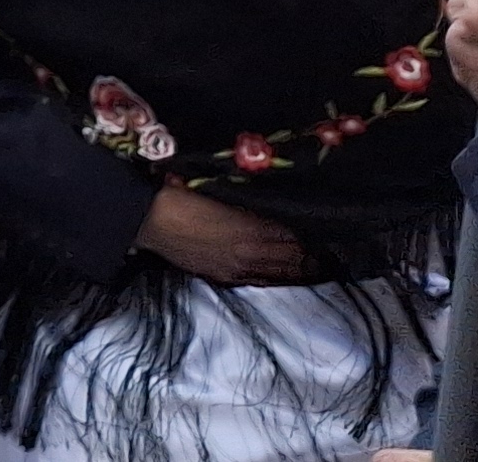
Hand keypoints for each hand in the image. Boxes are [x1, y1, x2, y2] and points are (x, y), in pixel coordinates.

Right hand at [137, 186, 312, 285]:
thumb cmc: (182, 196)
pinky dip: (274, 279)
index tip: (325, 235)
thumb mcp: (220, 195)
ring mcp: (235, 269)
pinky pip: (257, 281)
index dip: (309, 238)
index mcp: (249, 229)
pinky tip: (280, 277)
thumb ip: (249, 207)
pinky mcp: (221, 276)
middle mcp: (248, 254)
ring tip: (314, 269)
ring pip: (276, 274)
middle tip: (328, 256)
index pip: (290, 238)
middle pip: (289, 260)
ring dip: (296, 272)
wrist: (149, 218)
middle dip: (310, 258)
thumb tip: (273, 212)